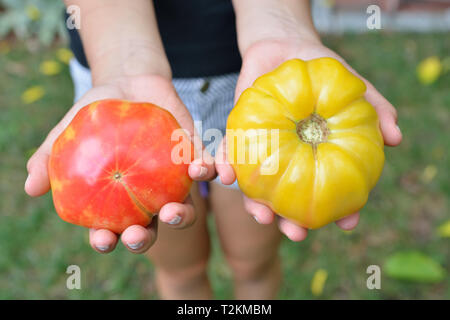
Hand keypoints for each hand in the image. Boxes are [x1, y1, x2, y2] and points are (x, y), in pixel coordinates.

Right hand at [25, 74, 215, 252]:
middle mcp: (148, 196)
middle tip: (136, 233)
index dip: (108, 241)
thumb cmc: (96, 113)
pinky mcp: (194, 158)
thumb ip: (49, 158)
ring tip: (172, 210)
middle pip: (150, 228)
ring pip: (184, 208)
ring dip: (182, 216)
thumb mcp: (67, 131)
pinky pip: (205, 170)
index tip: (103, 239)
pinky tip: (199, 169)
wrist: (130, 82)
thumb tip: (31, 188)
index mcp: (118, 200)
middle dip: (144, 239)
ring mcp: (173, 180)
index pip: (112, 229)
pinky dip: (207, 173)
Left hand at [216, 39, 401, 240]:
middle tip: (296, 233)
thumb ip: (375, 110)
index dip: (340, 210)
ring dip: (255, 204)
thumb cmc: (323, 71)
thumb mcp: (353, 88)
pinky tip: (226, 175)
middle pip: (289, 200)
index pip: (329, 190)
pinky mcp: (238, 133)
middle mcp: (289, 160)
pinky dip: (226, 165)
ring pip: (257, 186)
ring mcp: (262, 150)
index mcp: (316, 156)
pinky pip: (229, 153)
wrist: (285, 45)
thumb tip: (396, 138)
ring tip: (259, 215)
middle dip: (290, 222)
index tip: (347, 223)